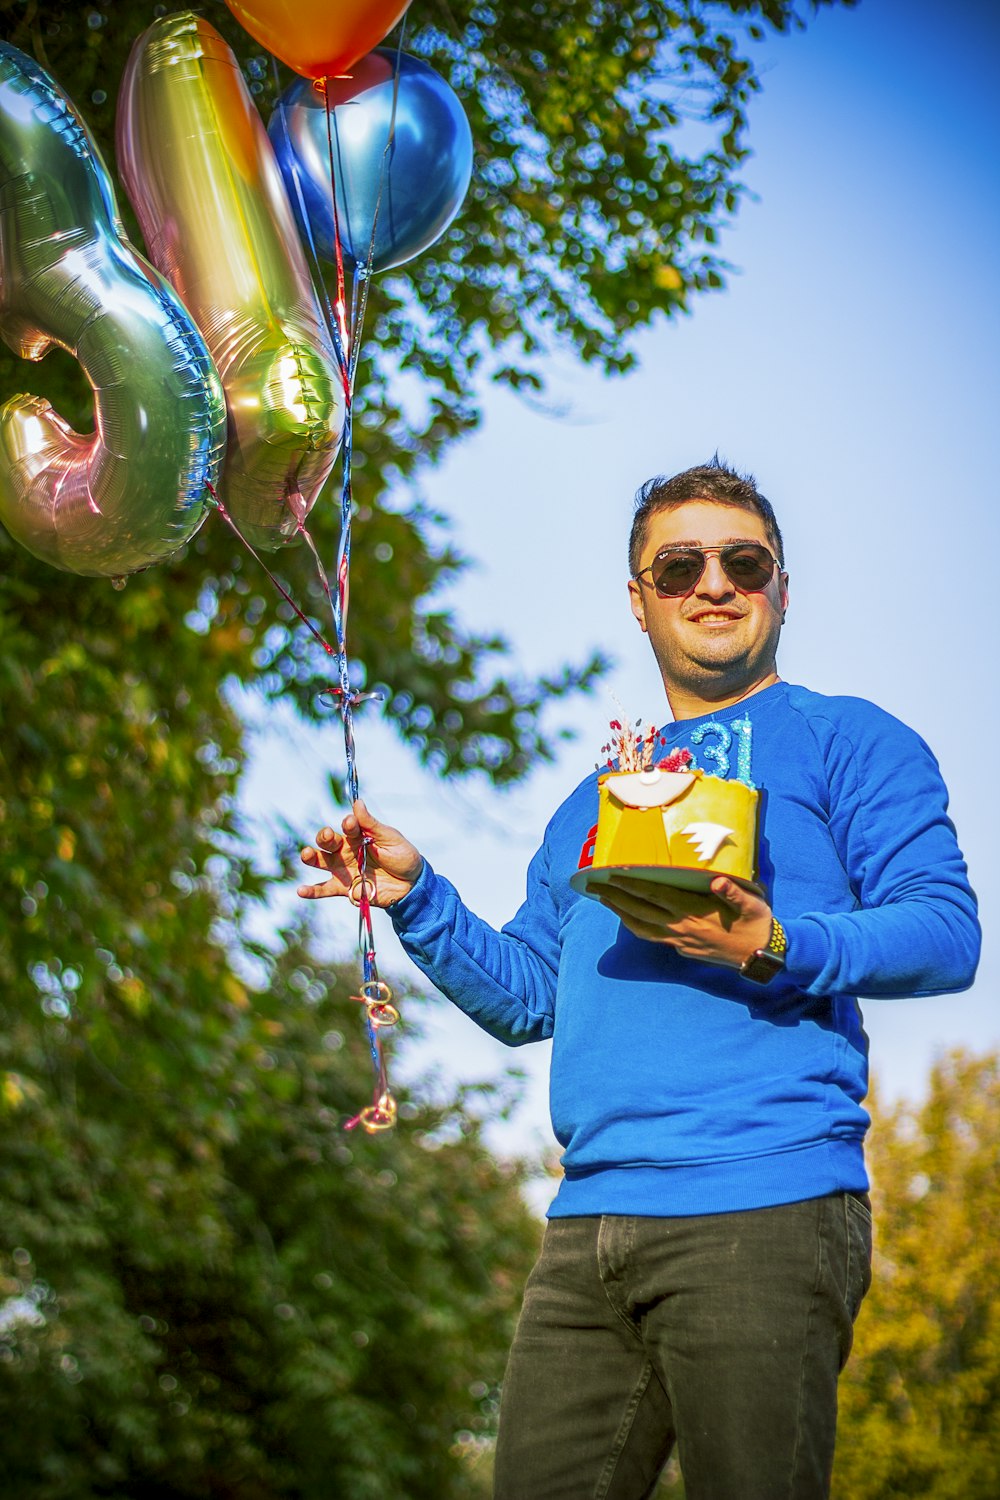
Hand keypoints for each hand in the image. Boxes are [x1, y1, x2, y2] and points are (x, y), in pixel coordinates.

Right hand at [297, 799, 422, 908]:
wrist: (411, 884)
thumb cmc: (402, 856)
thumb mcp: (390, 838)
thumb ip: (371, 824)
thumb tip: (357, 802)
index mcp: (358, 835)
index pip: (348, 827)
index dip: (348, 824)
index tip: (351, 823)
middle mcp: (346, 850)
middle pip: (328, 841)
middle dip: (324, 837)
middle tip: (328, 835)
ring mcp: (343, 869)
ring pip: (321, 861)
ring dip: (312, 857)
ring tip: (307, 854)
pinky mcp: (344, 888)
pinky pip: (324, 889)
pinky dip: (311, 891)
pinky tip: (301, 890)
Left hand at [598, 873, 773, 969]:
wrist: (760, 955)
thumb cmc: (756, 924)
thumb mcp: (751, 904)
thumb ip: (732, 892)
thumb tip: (717, 882)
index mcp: (694, 912)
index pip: (655, 896)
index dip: (632, 885)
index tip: (613, 875)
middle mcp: (681, 927)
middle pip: (639, 911)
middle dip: (615, 898)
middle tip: (594, 886)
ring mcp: (679, 941)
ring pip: (641, 928)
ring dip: (620, 913)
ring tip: (605, 900)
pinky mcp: (682, 949)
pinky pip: (651, 937)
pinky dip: (636, 926)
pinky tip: (630, 919)